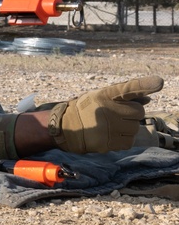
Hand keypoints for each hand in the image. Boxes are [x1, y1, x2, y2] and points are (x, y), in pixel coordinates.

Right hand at [48, 76, 163, 152]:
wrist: (65, 127)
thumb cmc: (88, 110)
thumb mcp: (102, 97)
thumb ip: (125, 97)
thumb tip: (148, 99)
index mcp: (105, 94)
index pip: (128, 88)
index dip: (144, 85)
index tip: (159, 82)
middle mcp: (106, 109)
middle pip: (139, 112)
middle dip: (131, 114)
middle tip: (116, 115)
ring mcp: (107, 127)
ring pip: (135, 128)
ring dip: (128, 128)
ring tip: (112, 127)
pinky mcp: (107, 142)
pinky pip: (129, 141)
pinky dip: (123, 140)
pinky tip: (111, 136)